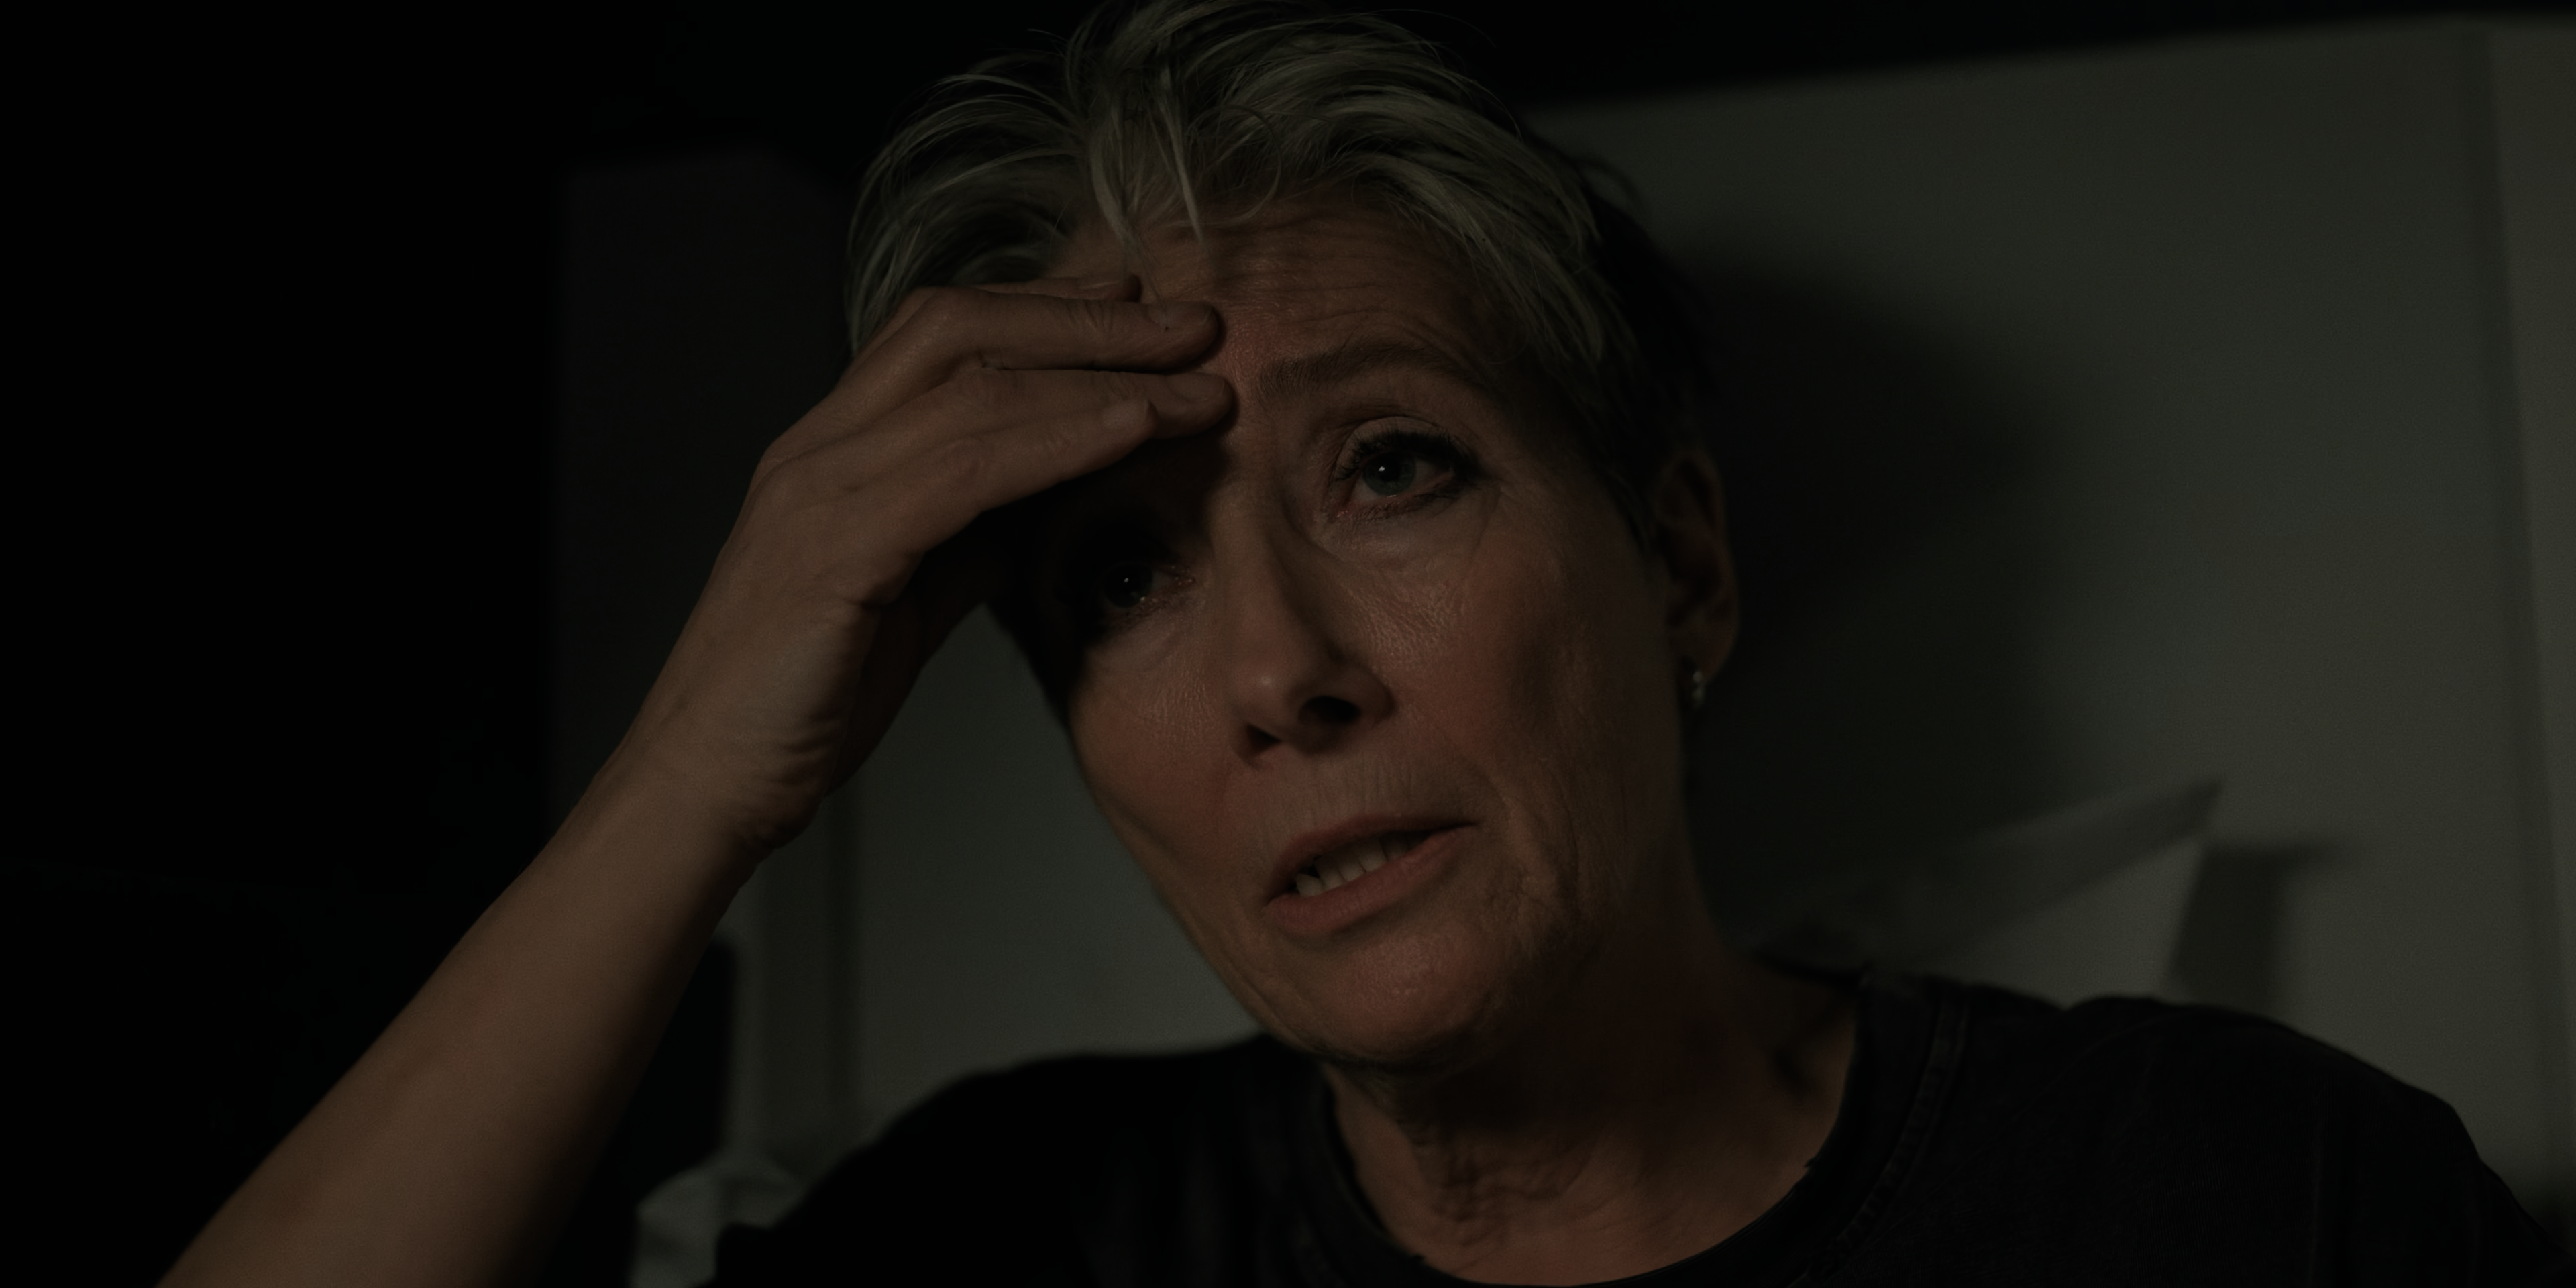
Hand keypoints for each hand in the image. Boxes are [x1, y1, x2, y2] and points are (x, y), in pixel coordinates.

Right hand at [596, 276, 1228, 860]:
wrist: (706, 785)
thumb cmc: (798, 703)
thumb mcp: (904, 602)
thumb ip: (962, 538)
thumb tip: (1040, 500)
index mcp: (829, 452)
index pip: (941, 334)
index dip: (1045, 309)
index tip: (1137, 306)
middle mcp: (818, 449)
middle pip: (962, 330)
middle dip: (1089, 319)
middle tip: (1195, 322)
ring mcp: (820, 491)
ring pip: (976, 389)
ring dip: (1103, 375)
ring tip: (1198, 380)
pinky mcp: (835, 551)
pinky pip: (967, 470)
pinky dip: (1061, 439)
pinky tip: (1133, 430)